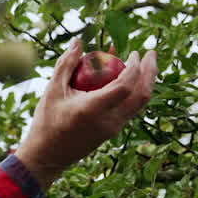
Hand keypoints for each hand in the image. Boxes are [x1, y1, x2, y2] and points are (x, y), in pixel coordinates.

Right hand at [16, 39, 158, 188]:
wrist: (47, 156)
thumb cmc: (46, 122)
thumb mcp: (52, 90)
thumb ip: (66, 64)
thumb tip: (78, 41)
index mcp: (94, 109)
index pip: (125, 87)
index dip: (134, 68)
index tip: (134, 53)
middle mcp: (109, 121)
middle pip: (142, 96)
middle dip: (150, 72)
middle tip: (150, 53)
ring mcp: (114, 128)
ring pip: (139, 104)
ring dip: (144, 82)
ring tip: (142, 63)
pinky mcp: (113, 131)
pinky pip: (130, 108)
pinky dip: (133, 91)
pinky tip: (125, 78)